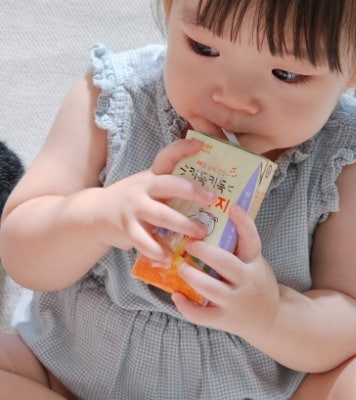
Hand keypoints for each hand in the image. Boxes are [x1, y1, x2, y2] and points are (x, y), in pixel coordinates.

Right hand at [93, 139, 214, 260]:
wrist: (96, 213)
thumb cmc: (134, 199)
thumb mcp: (149, 185)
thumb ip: (171, 186)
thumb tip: (209, 192)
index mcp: (153, 175)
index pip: (167, 156)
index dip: (182, 149)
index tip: (200, 145)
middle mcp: (144, 188)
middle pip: (169, 185)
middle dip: (192, 191)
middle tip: (212, 199)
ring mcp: (134, 208)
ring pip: (161, 215)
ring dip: (183, 225)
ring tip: (201, 234)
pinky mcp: (126, 228)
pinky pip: (144, 241)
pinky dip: (157, 250)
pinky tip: (169, 257)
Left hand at [171, 204, 279, 339]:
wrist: (270, 319)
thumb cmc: (256, 282)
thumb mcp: (255, 262)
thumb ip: (239, 246)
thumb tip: (211, 218)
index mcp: (254, 263)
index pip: (251, 239)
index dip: (243, 222)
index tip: (232, 207)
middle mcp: (247, 281)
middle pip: (225, 263)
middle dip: (204, 252)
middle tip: (190, 243)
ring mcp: (234, 302)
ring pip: (209, 288)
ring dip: (192, 276)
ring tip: (181, 266)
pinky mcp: (223, 319)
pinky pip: (200, 315)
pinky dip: (185, 306)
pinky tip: (176, 294)